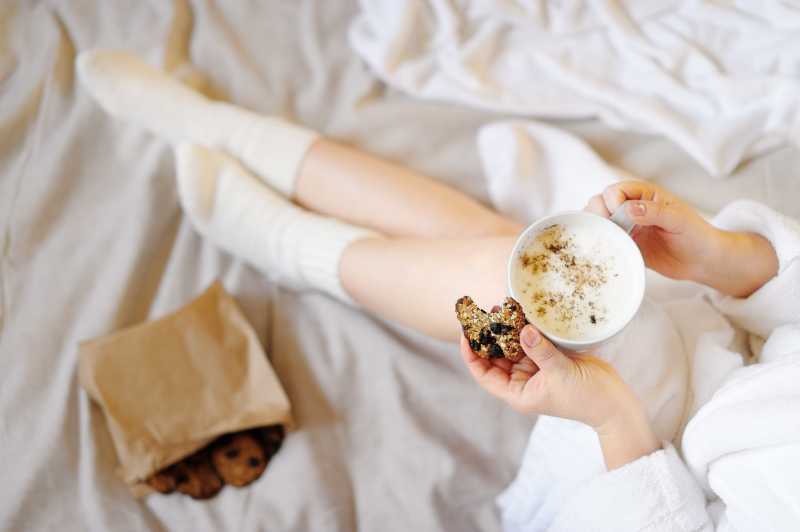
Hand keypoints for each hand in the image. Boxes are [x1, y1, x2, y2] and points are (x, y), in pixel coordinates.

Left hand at [460, 325, 659, 468]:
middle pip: (495, 357)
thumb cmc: (585, 397)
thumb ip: (540, 351)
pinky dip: (524, 329)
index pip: (484, 374)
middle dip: (489, 336)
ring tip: (499, 307)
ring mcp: (535, 369)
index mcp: (517, 393)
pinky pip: (530, 341)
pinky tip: (519, 312)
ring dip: (506, 330)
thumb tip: (522, 330)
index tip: (466, 334)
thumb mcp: (560, 373)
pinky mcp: (548, 358)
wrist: (613, 402)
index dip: (471, 355)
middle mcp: (522, 381)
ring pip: (512, 347)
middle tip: (484, 312)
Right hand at [585, 181, 777, 296]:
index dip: (612, 202)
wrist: (702, 261)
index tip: (620, 217)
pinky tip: (606, 251)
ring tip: (606, 240)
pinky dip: (600, 244)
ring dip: (597, 229)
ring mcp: (626, 227)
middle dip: (599, 214)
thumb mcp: (679, 220)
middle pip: (600, 202)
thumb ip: (654, 212)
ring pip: (598, 221)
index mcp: (644, 194)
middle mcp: (631, 208)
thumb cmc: (696, 235)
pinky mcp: (625, 244)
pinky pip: (605, 241)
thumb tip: (627, 208)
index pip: (615, 191)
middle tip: (610, 230)